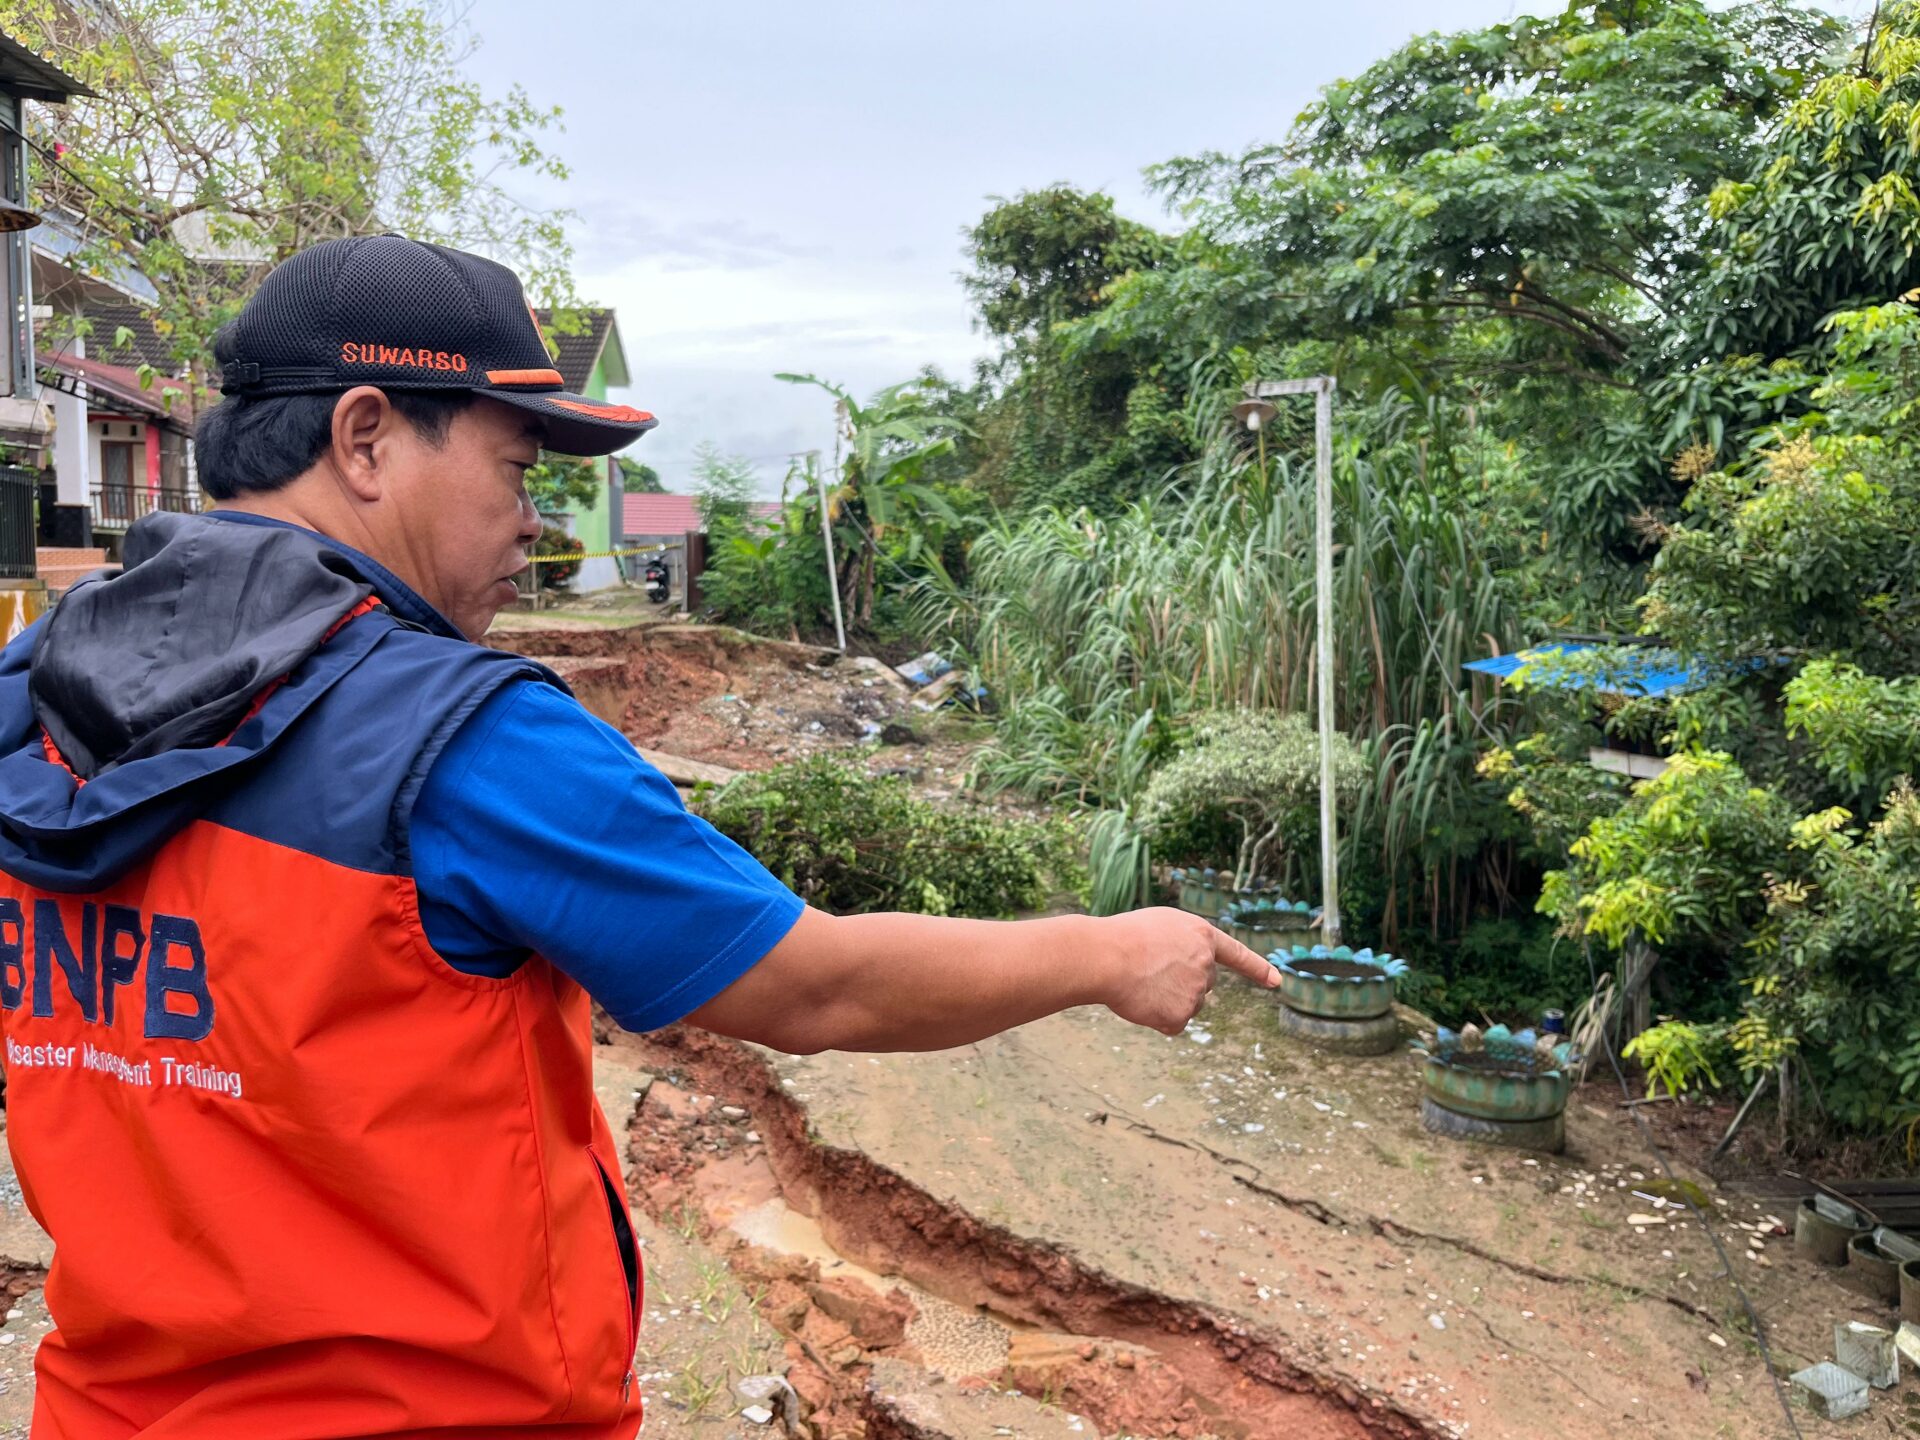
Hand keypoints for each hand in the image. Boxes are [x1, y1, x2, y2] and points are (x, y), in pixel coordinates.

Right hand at [1093, 907, 1277, 1036]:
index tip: (1276, 981)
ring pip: (1188, 1004)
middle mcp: (1206, 964)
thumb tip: (1184, 973)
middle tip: (1151, 972)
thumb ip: (1184, 944)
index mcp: (1202, 935)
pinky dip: (1158, 1019)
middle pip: (1204, 983)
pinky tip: (1141, 1003)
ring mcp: (1196, 992)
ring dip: (1169, 1000)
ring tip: (1141, 984)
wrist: (1106, 957)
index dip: (1258, 968)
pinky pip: (1173, 1024)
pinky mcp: (1181, 1016)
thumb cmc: (1123, 937)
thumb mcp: (1161, 926)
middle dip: (1184, 982)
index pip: (1238, 955)